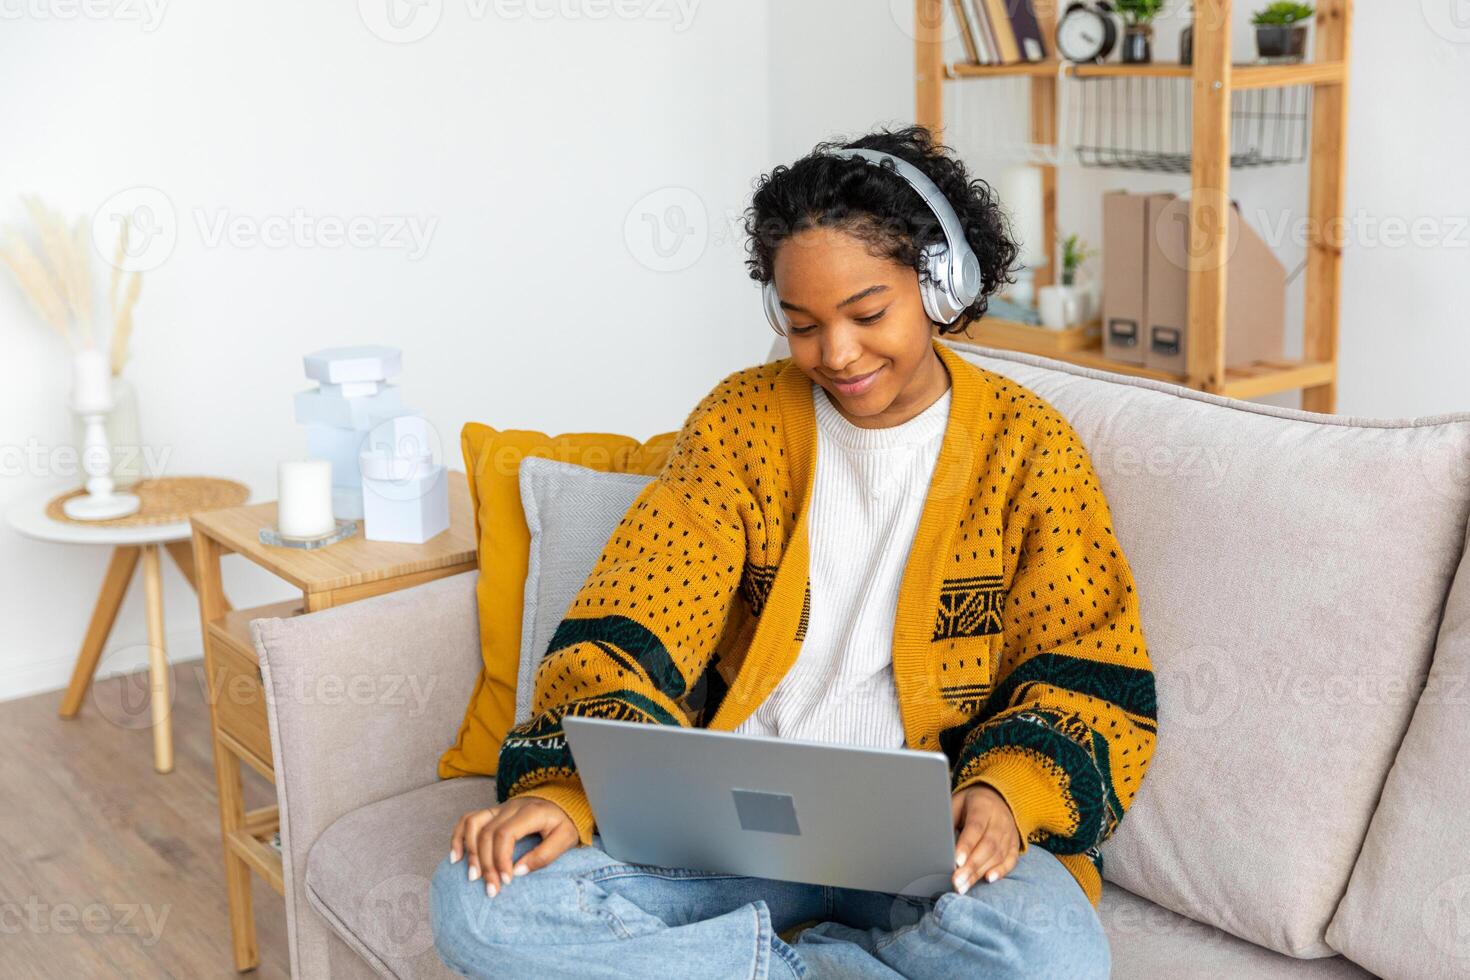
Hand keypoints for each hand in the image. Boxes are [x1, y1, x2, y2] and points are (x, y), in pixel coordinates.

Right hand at [449, 796, 578, 897]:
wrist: (564, 803)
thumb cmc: (565, 823)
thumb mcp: (566, 839)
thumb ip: (545, 855)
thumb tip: (517, 872)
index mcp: (530, 812)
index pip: (505, 834)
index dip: (501, 859)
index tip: (507, 881)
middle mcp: (511, 807)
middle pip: (487, 833)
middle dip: (486, 864)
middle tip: (491, 889)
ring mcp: (500, 808)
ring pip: (473, 824)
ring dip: (470, 851)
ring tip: (472, 876)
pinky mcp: (493, 812)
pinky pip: (468, 820)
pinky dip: (459, 837)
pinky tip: (456, 857)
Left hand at [950, 783, 1020, 894]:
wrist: (999, 798)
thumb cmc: (971, 803)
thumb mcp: (957, 803)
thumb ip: (949, 820)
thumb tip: (938, 841)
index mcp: (983, 807)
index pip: (975, 828)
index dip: (966, 846)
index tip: (956, 861)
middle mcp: (999, 820)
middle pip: (987, 846)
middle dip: (971, 866)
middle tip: (957, 882)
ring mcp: (1009, 833)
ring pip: (997, 856)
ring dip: (980, 873)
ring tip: (964, 886)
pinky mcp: (1014, 844)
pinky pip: (1010, 860)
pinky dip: (1001, 871)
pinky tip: (989, 879)